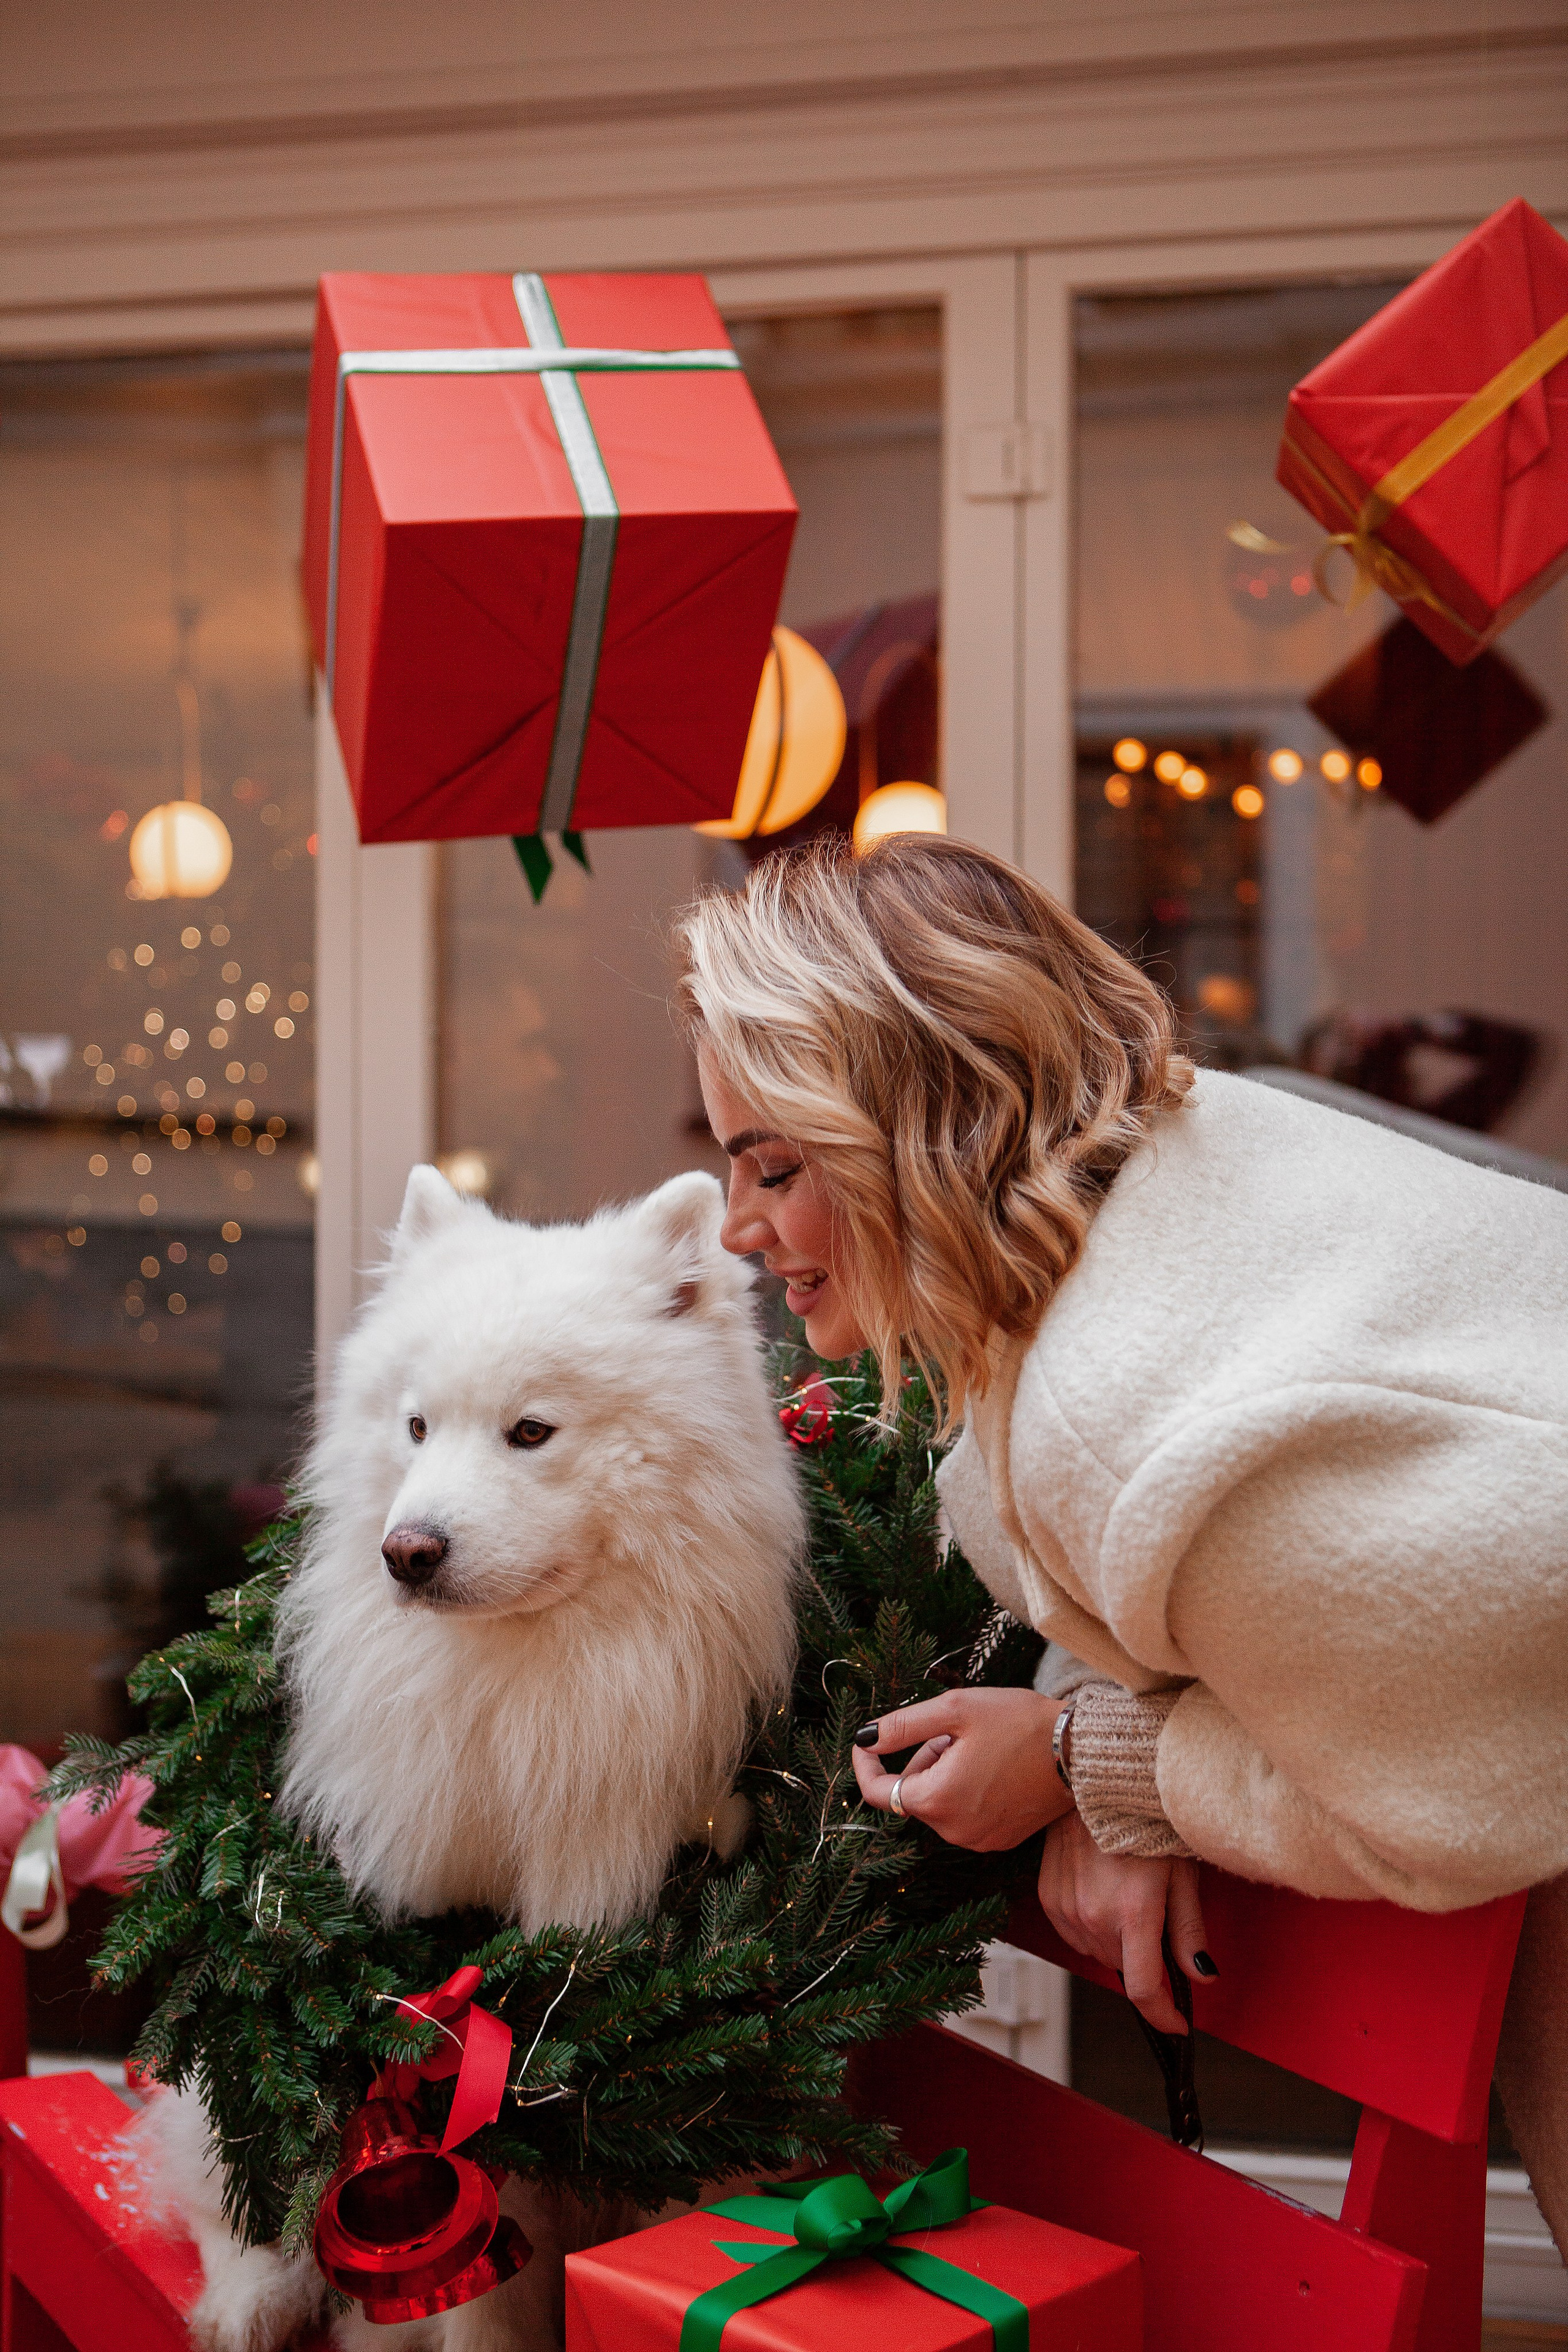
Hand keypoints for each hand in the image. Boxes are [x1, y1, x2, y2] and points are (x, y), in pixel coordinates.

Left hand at [851, 1688, 1073, 1850]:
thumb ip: (902, 1725)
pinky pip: (964, 1815)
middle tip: (952, 1731)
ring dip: (944, 1774)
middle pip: (914, 1793)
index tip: (868, 1741)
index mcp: (939, 1800)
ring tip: (978, 1745)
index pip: (880, 1792)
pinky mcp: (1001, 1839)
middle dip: (923, 1760)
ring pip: (940, 1803)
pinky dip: (965, 1791)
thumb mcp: (955, 1710)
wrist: (1080, 1751)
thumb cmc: (1019, 1723)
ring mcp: (979, 1840)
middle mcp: (955, 1831)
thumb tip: (864, 1737)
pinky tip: (993, 1766)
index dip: (867, 1764)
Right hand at [1037, 1809, 1211, 2037]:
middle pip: (1125, 1968)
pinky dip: (1092, 1928)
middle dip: (1145, 1959)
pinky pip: (1074, 1935)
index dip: (1164, 2015)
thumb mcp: (1182, 1873)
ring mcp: (1067, 1908)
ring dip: (1117, 1943)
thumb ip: (1189, 1930)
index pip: (1144, 1989)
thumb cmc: (1144, 1821)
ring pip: (1099, 1953)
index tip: (1178, 2023)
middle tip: (1155, 1918)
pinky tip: (1103, 1894)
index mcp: (1134, 1912)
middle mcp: (1095, 1916)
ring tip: (1127, 1898)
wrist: (1094, 1782)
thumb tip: (1202, 1975)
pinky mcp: (1048, 1898)